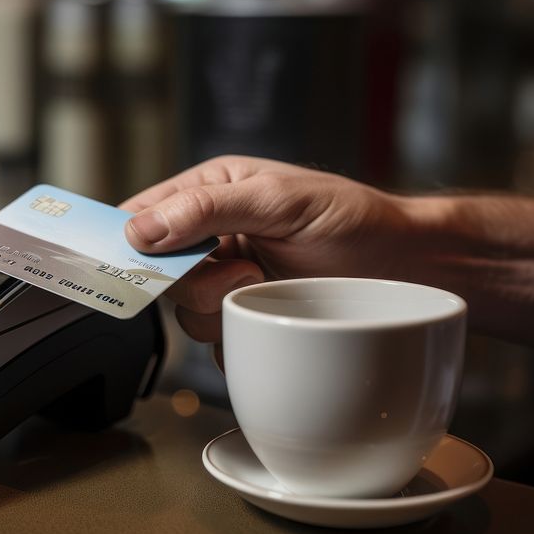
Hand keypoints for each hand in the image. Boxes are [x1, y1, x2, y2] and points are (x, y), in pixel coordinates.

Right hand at [121, 156, 418, 343]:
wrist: (407, 270)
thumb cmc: (353, 220)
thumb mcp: (278, 201)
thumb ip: (206, 210)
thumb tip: (139, 230)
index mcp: (210, 192)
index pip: (141, 213)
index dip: (125, 239)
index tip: (129, 261)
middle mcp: (211, 236)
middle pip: (156, 270)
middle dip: (192, 280)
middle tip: (240, 271)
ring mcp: (226, 281)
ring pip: (182, 310)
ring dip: (218, 307)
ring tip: (265, 287)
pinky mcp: (243, 320)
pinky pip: (213, 342)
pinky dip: (236, 336)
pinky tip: (269, 316)